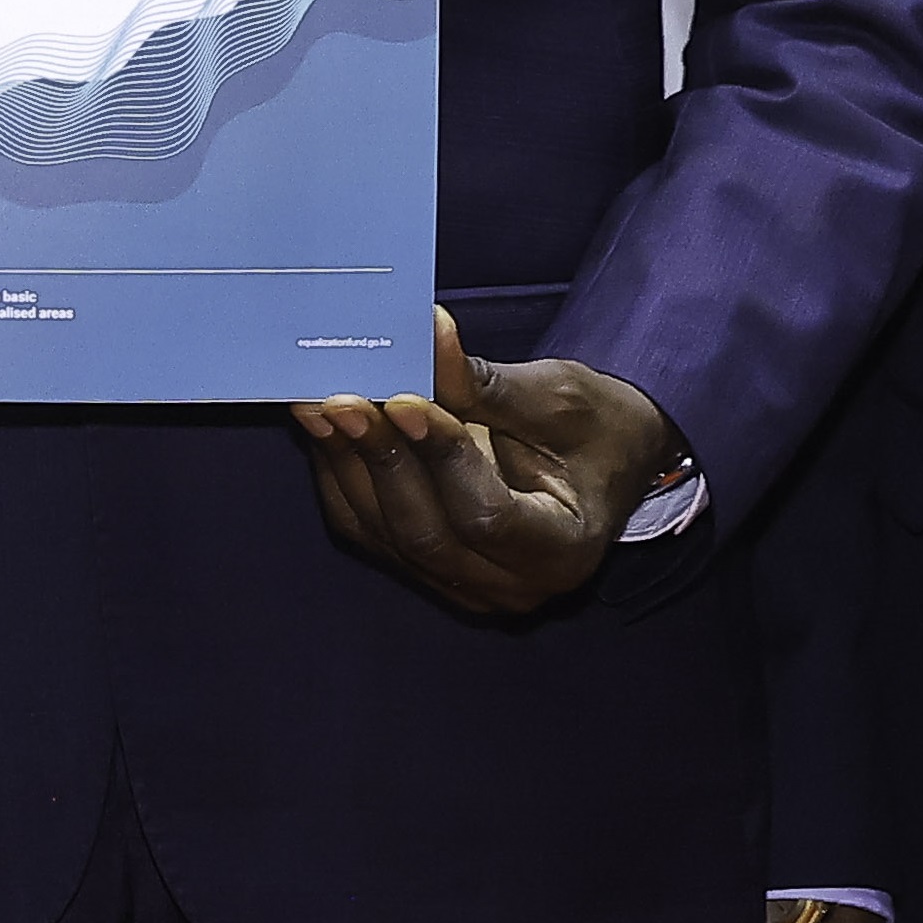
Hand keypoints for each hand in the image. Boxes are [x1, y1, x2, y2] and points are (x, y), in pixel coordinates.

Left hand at [288, 312, 684, 617]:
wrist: (602, 455)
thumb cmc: (596, 426)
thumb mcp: (556, 398)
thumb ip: (483, 384)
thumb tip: (423, 336)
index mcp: (563, 551)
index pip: (487, 516)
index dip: (440, 457)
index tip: (405, 400)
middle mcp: (512, 586)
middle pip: (426, 533)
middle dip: (380, 459)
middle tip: (341, 400)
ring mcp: (465, 586)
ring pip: (386, 535)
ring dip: (347, 466)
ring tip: (320, 407)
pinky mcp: (427, 570)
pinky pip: (370, 530)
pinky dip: (344, 478)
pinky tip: (326, 431)